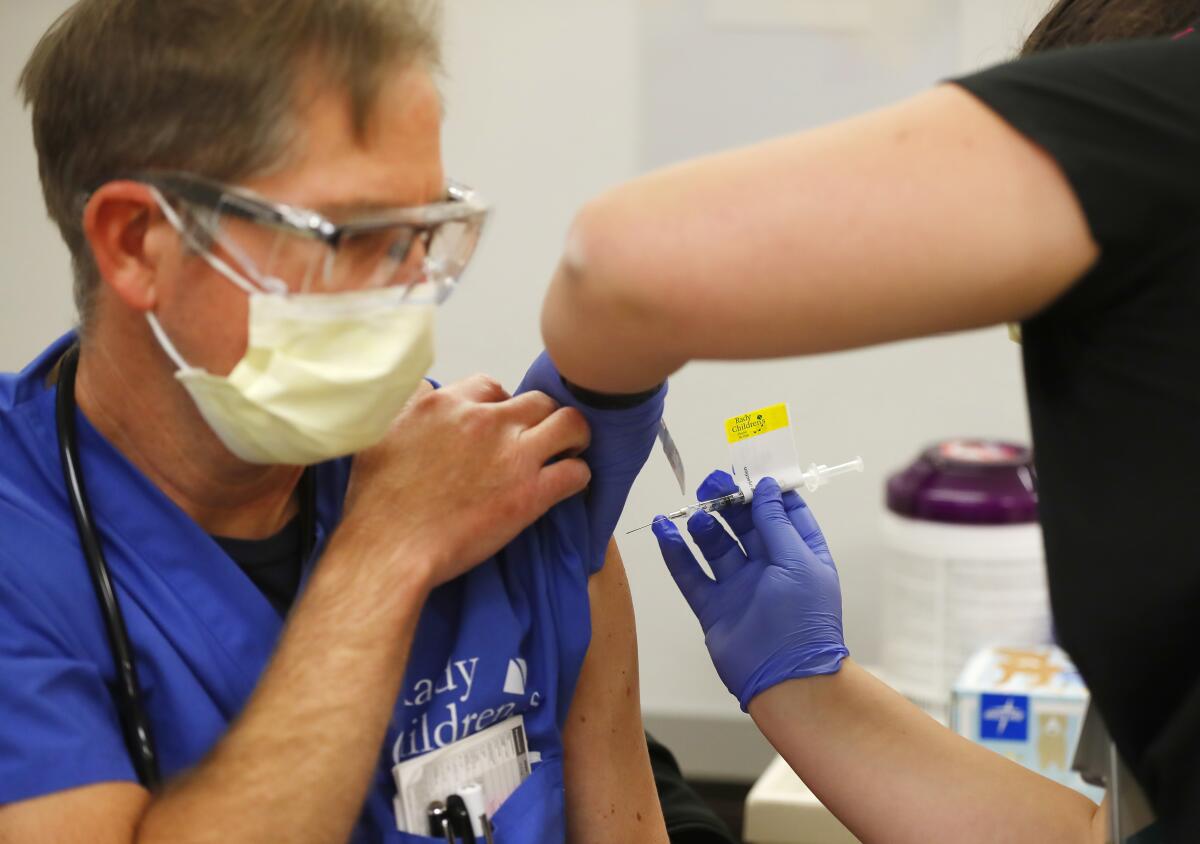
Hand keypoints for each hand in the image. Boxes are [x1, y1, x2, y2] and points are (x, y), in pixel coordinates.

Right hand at [341, 374, 591, 587]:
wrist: (388, 550)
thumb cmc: (377, 502)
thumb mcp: (379, 433)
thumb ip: (408, 407)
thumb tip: (424, 394)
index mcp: (446, 403)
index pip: (491, 385)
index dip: (501, 406)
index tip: (501, 425)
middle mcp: (483, 421)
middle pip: (538, 400)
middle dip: (543, 418)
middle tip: (541, 438)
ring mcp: (511, 455)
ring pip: (569, 424)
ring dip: (574, 437)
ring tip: (569, 451)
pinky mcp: (530, 493)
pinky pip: (576, 471)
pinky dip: (578, 476)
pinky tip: (569, 485)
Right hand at [653, 471, 847, 709]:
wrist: (785, 680)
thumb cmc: (803, 621)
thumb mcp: (798, 562)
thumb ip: (777, 524)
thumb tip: (767, 488)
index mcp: (800, 556)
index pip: (785, 513)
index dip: (768, 491)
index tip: (750, 470)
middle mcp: (770, 569)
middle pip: (746, 525)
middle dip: (731, 502)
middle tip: (713, 484)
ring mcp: (740, 587)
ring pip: (717, 546)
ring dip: (706, 526)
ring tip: (699, 515)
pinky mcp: (714, 607)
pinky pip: (691, 573)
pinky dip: (676, 552)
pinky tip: (664, 530)